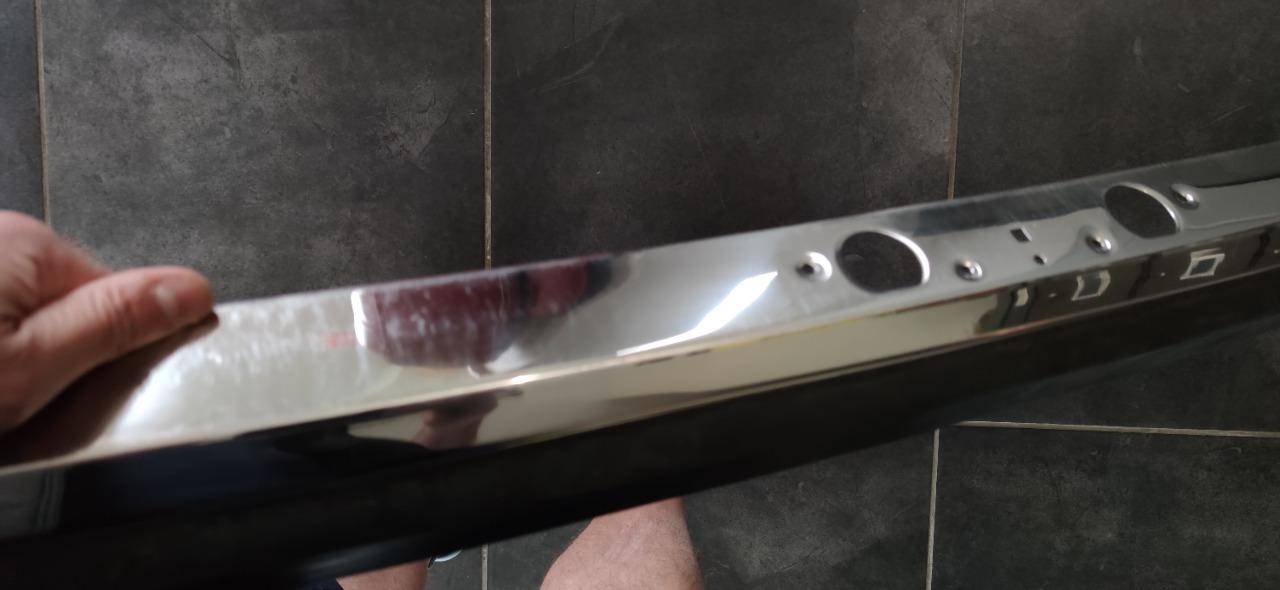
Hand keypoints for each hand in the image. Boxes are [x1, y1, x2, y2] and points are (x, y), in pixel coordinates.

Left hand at [0, 212, 212, 431]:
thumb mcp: (28, 367)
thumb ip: (114, 323)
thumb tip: (194, 291)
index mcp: (31, 245)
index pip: (122, 302)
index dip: (110, 356)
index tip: (75, 394)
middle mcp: (0, 240)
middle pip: (76, 315)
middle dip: (59, 366)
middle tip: (23, 409)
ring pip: (31, 330)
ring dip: (19, 372)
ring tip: (2, 407)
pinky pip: (5, 334)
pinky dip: (2, 367)